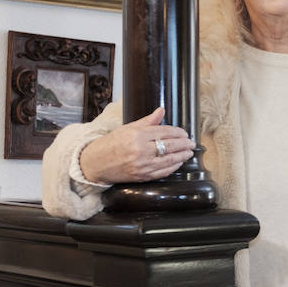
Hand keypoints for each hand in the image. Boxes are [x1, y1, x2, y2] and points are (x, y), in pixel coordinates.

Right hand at [78, 107, 195, 183]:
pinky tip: (179, 162)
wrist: (96, 163)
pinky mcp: (142, 177)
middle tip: (191, 143)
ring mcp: (141, 165)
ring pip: (169, 160)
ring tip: (189, 152)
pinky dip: (173, 167)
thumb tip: (161, 110)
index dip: (178, 133)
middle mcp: (140, 150)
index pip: (164, 132)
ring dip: (182, 156)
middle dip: (184, 144)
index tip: (185, 133)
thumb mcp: (128, 128)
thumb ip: (147, 121)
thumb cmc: (111, 143)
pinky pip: (163, 172)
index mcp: (137, 135)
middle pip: (169, 146)